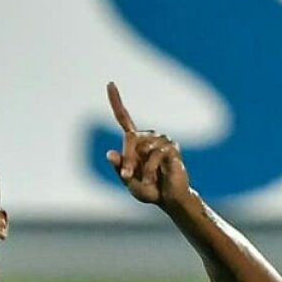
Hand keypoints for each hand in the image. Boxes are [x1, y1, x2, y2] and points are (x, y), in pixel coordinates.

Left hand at [105, 82, 190, 208]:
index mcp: (135, 142)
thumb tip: (110, 153)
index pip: (124, 118)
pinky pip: (155, 156)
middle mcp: (148, 136)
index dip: (116, 101)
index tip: (110, 83)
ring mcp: (162, 140)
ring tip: (146, 181)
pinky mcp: (172, 148)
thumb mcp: (128, 181)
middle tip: (126, 176)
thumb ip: (119, 168)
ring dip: (140, 169)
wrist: (169, 198)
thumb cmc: (148, 189)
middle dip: (126, 159)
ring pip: (143, 149)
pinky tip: (152, 179)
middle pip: (130, 138)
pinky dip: (150, 170)